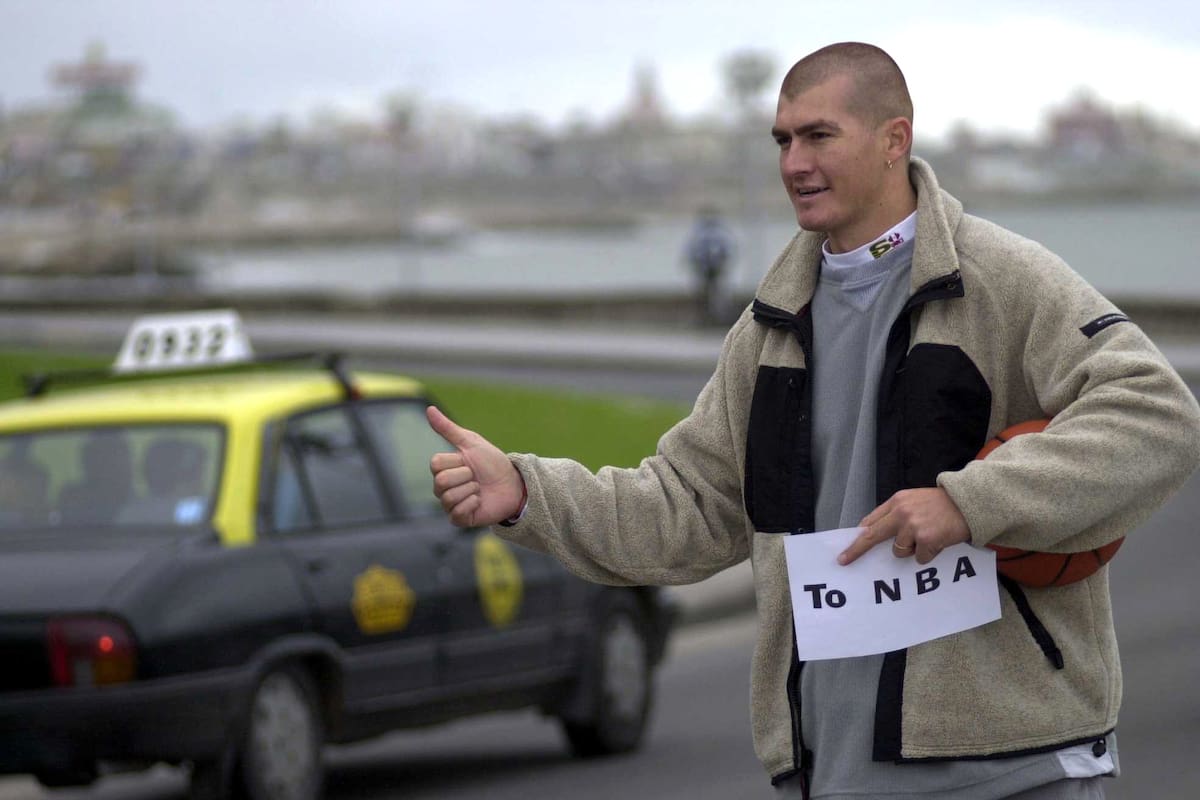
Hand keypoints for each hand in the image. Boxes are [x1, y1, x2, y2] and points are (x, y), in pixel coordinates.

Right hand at [427, 406, 525, 527]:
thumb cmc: (492, 462)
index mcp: (443, 469)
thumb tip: (429, 409)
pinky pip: (456, 514)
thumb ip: (447, 428)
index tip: (469, 462)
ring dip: (471, 490)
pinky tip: (480, 501)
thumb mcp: (471, 442)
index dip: (457, 462)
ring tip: (479, 489)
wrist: (513, 483)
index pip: (436, 464)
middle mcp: (443, 488)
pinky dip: (472, 504)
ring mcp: (450, 504)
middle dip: (466, 476)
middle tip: (476, 477)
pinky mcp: (460, 519)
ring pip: (448, 498)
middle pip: (441, 482)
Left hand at [838, 488, 970, 565]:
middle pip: (871, 536)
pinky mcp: (926, 540)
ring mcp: (913, 526)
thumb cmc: (941, 505)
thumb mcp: (913, 501)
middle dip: (857, 550)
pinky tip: (937, 542)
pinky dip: (927, 555)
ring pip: (898, 551)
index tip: (846, 548)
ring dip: (911, 550)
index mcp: (896, 501)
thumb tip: (875, 532)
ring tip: (927, 537)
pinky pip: (919, 558)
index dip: (857, 536)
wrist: (969, 503)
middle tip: (844, 560)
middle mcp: (901, 512)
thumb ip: (895, 514)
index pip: (870, 521)